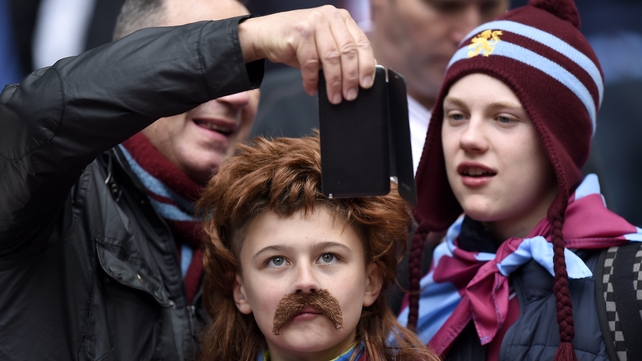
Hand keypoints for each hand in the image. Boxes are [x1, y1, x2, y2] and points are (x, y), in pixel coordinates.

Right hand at [238, 5, 375, 103]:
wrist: (265, 34)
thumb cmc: (297, 43)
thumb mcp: (325, 46)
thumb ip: (342, 56)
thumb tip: (360, 79)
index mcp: (342, 19)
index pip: (361, 43)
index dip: (366, 66)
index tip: (366, 85)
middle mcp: (330, 16)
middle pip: (348, 51)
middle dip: (350, 78)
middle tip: (349, 96)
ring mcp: (314, 22)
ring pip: (331, 58)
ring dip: (333, 82)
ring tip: (333, 97)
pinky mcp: (299, 32)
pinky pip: (310, 62)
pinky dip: (312, 79)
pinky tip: (311, 89)